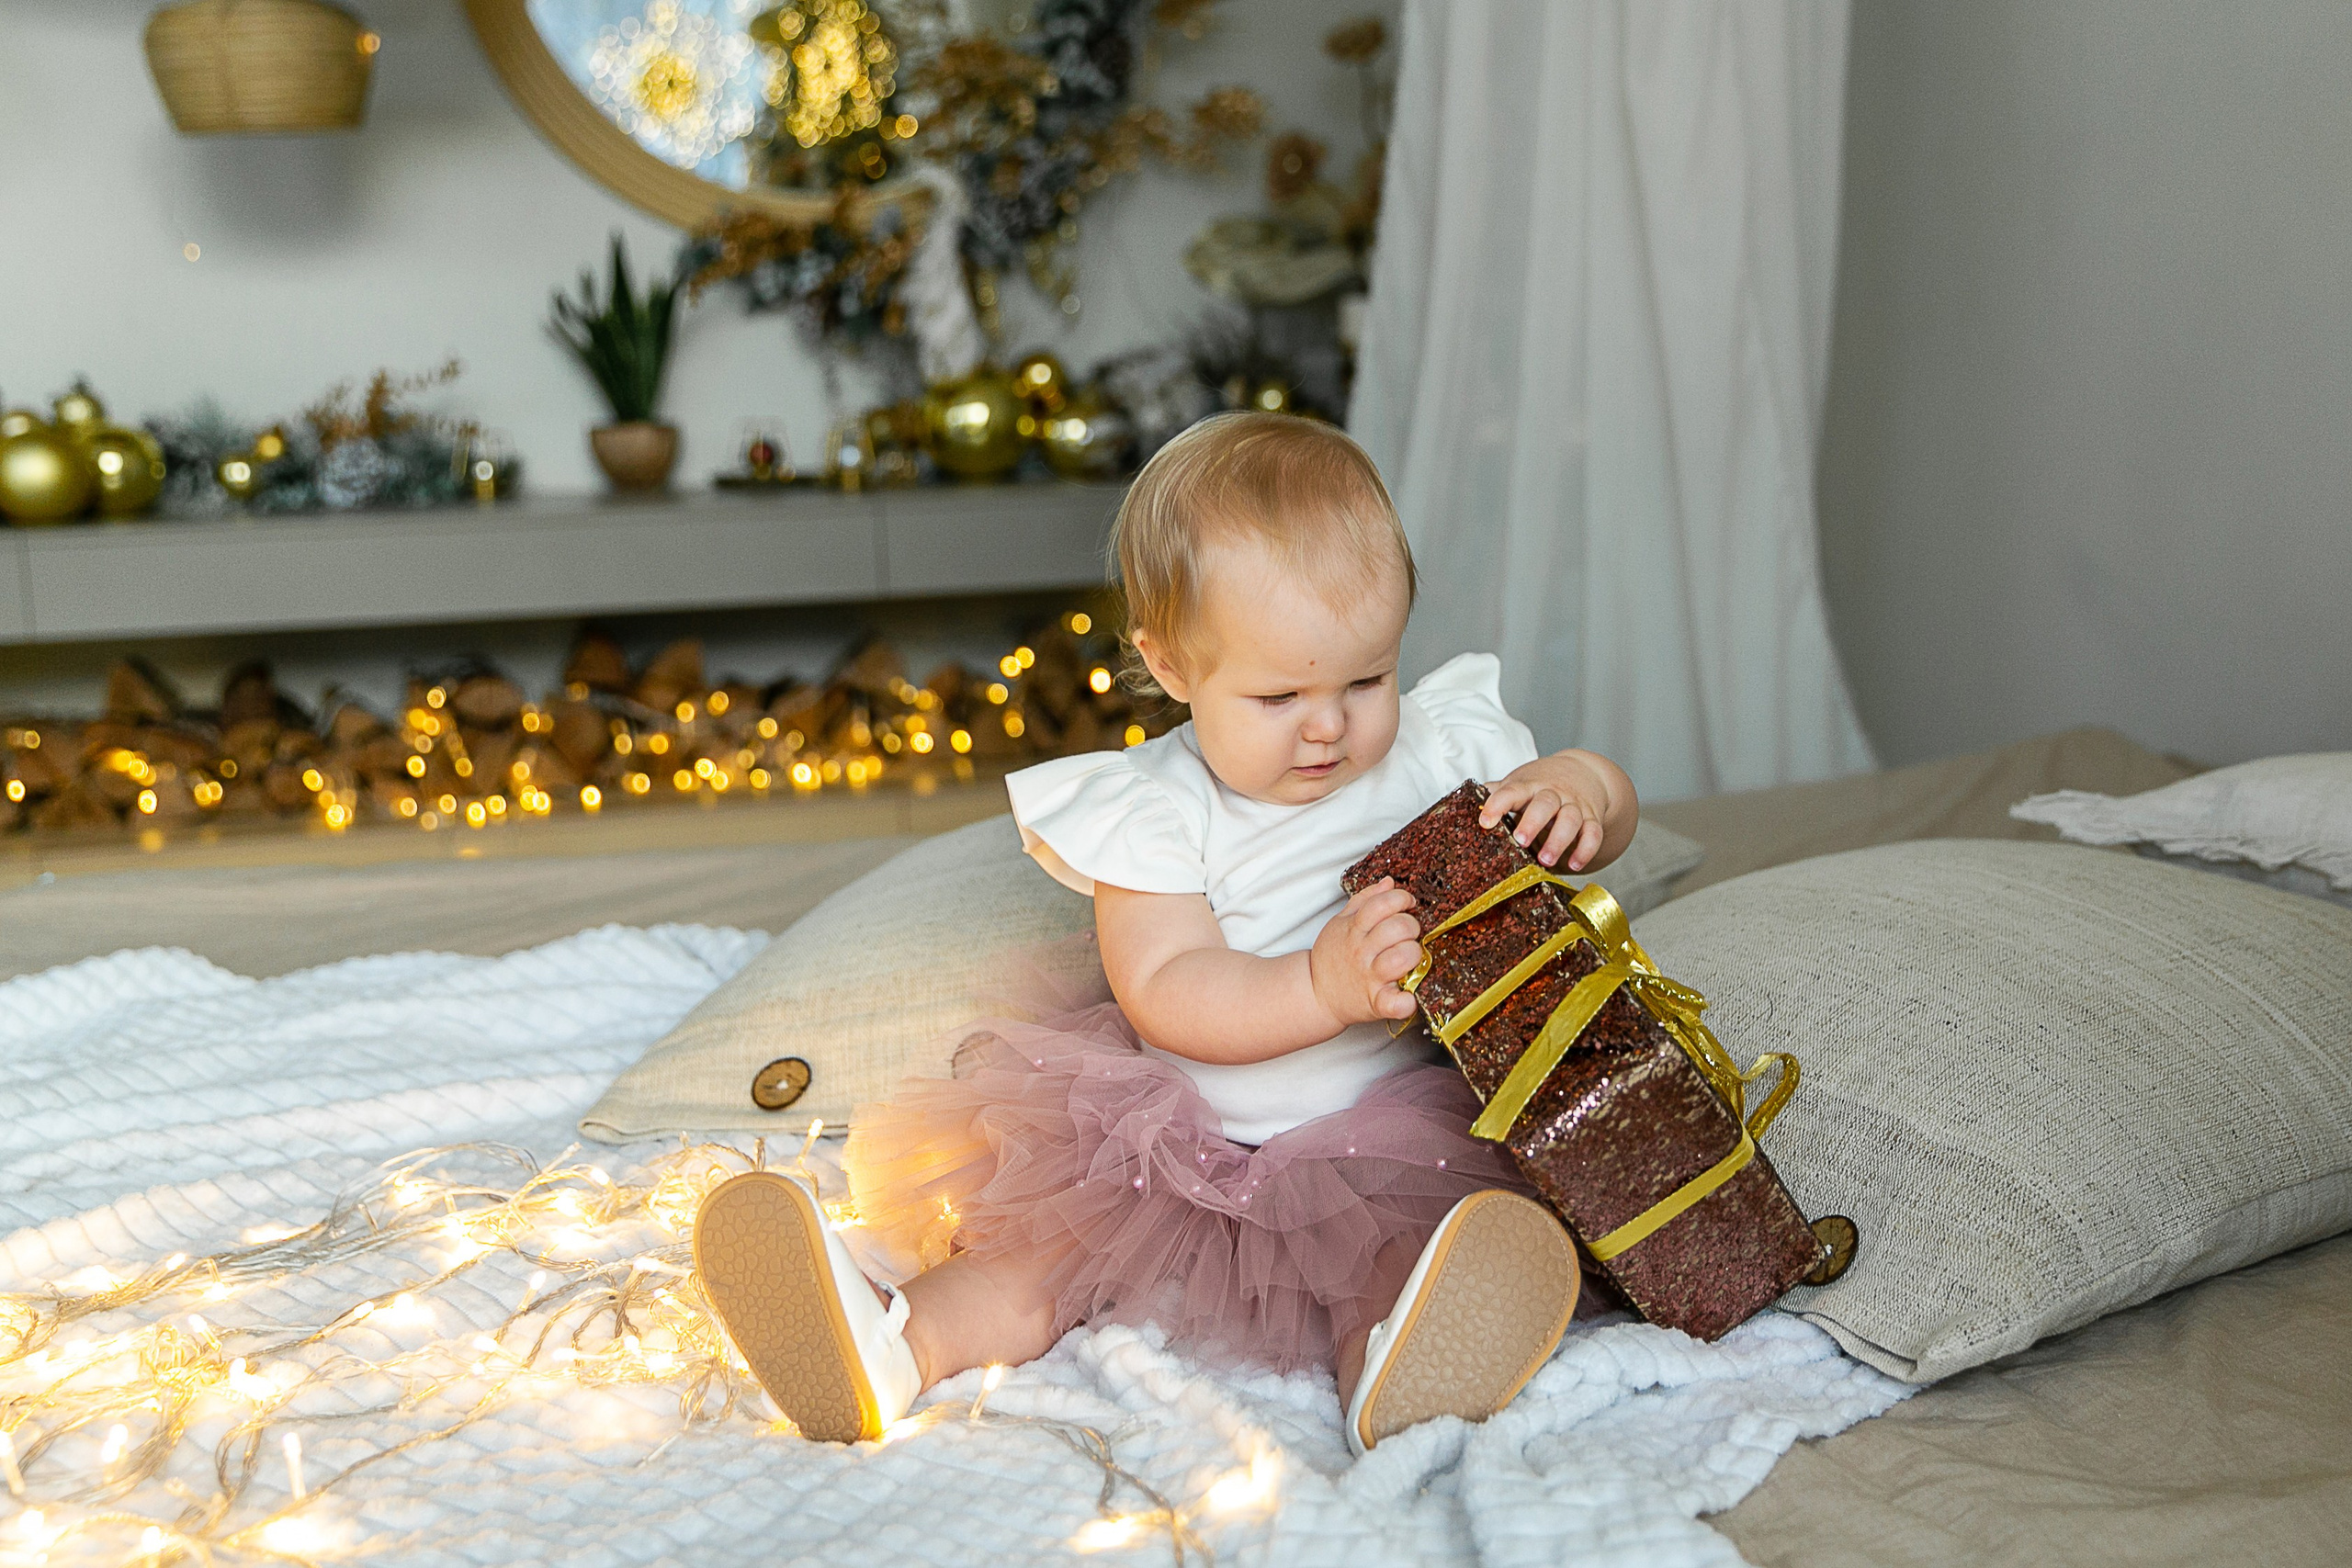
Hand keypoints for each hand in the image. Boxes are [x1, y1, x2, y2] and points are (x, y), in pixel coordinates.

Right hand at [1310, 878, 1422, 1026]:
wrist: (1316, 994)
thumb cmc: (1334, 957)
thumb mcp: (1341, 922)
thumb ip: (1365, 900)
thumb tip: (1389, 883)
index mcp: (1354, 929)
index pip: (1382, 904)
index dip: (1401, 899)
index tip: (1408, 904)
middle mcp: (1362, 951)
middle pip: (1398, 928)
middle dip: (1412, 926)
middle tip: (1409, 934)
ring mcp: (1370, 977)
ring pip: (1401, 957)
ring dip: (1413, 954)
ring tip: (1409, 957)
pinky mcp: (1376, 1003)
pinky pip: (1395, 1003)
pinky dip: (1406, 1002)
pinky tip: (1409, 995)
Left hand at [1480, 751, 1628, 870]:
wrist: (1583, 771)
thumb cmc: (1541, 783)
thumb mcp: (1519, 784)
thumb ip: (1497, 794)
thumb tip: (1465, 803)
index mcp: (1529, 785)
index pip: (1512, 792)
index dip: (1497, 805)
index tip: (1485, 822)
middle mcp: (1553, 793)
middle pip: (1545, 803)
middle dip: (1533, 822)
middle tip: (1521, 841)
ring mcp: (1575, 805)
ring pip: (1570, 819)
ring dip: (1559, 840)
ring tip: (1546, 861)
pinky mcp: (1592, 818)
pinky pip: (1594, 833)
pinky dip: (1586, 849)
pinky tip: (1574, 865)